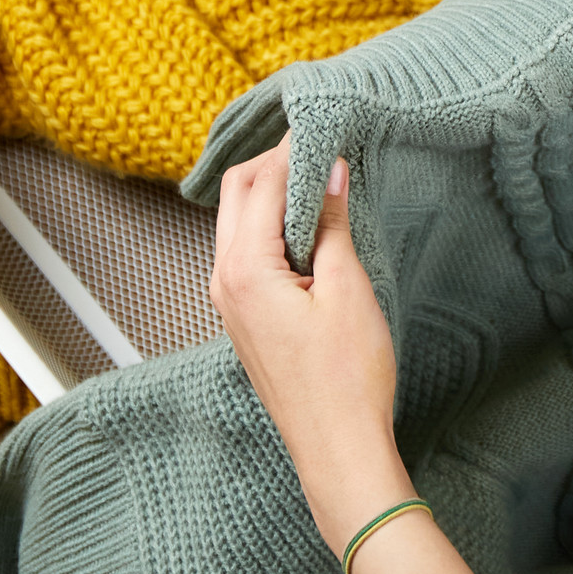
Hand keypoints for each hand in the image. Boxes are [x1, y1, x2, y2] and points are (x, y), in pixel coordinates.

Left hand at [209, 133, 413, 555]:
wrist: (338, 450)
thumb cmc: (347, 378)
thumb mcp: (348, 289)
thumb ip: (332, 223)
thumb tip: (329, 170)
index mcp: (244, 270)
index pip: (262, 183)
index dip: (295, 148)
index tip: (327, 123)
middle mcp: (223, 281)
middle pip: (238, 193)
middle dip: (275, 162)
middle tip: (322, 145)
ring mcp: (229, 302)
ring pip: (239, 221)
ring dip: (274, 193)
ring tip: (321, 178)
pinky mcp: (244, 317)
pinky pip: (247, 251)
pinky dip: (273, 225)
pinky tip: (312, 225)